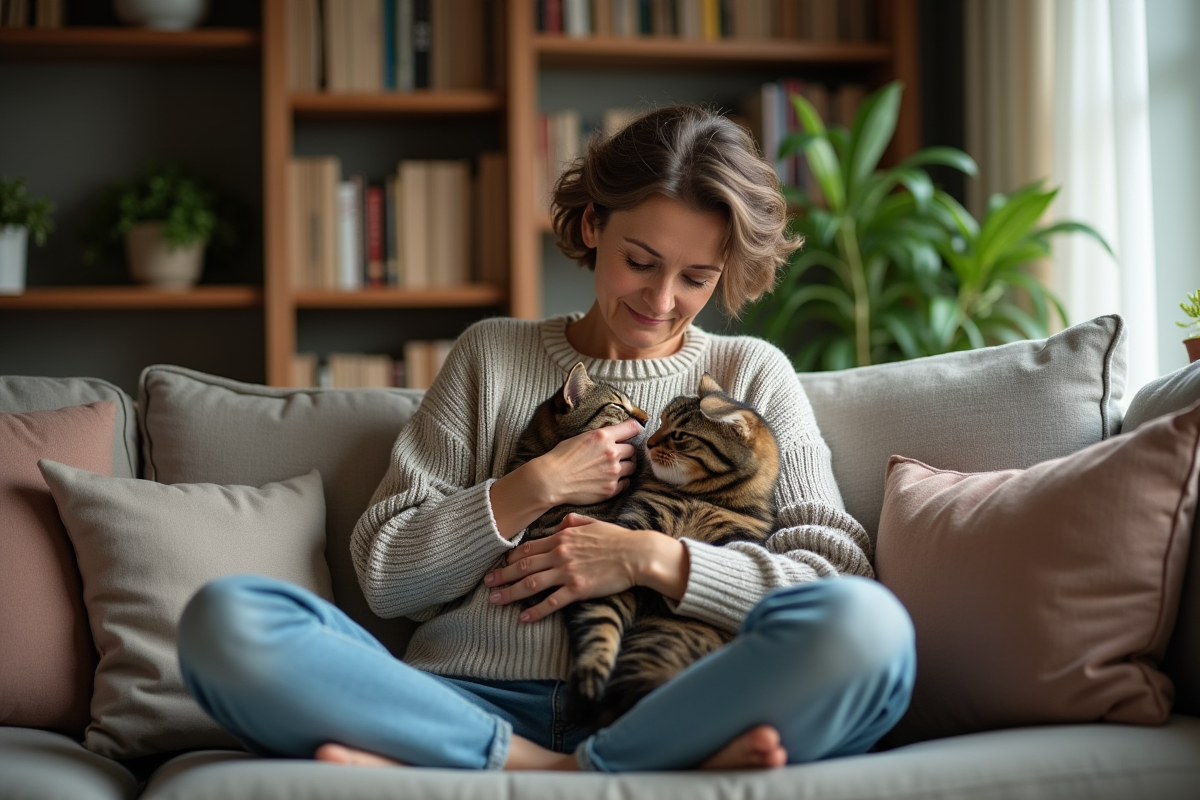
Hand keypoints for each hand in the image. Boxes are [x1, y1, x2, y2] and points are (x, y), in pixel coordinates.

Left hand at [484, 513, 687, 622]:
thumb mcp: (593, 523)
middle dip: (502, 575)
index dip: (511, 557)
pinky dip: (535, 611)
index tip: (500, 564)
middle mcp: (560, 554)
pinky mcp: (578, 589)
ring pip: (531, 584)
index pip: (529, 548)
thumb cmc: (617, 539)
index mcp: (562, 537)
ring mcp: (568, 572)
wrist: (637, 554)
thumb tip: (560, 522)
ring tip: (495, 600)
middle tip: (486, 582)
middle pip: (523, 565)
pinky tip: (523, 618)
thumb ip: (573, 522)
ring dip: (510, 593)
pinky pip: (552, 602)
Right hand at [531, 417, 642, 507]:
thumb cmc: (560, 457)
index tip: (634, 430)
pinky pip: (626, 483)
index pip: (632, 427)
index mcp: (603, 436)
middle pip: (632, 449)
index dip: (635, 428)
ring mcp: (613, 472)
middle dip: (625, 451)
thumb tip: (613, 436)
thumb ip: (600, 436)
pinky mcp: (611, 489)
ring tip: (612, 468)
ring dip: (625, 466)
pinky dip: (621, 481)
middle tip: (616, 454)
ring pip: (632, 467)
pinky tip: (610, 480)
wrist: (551, 480)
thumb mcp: (581, 437)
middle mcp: (611, 453)